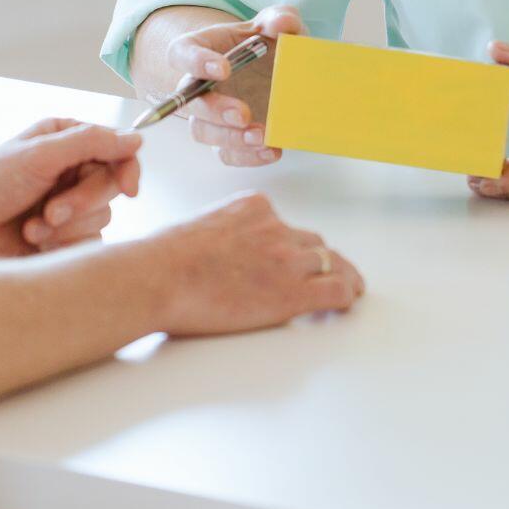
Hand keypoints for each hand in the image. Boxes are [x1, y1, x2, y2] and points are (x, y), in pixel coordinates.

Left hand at [0, 119, 143, 256]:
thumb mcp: (39, 155)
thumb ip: (91, 143)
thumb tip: (136, 138)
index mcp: (65, 142)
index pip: (117, 151)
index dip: (127, 170)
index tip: (128, 190)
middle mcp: (69, 172)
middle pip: (111, 188)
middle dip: (81, 203)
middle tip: (51, 212)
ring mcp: (66, 208)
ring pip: (100, 220)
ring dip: (66, 228)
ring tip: (31, 228)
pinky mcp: (60, 241)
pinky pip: (86, 246)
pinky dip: (60, 246)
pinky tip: (31, 242)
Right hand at [136, 192, 362, 334]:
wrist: (157, 278)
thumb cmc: (161, 261)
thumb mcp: (197, 230)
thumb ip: (222, 237)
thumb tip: (219, 257)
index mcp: (251, 207)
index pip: (284, 224)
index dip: (293, 245)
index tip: (295, 256)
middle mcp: (275, 227)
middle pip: (312, 242)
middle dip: (320, 258)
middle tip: (332, 271)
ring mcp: (286, 258)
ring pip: (330, 262)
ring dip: (341, 274)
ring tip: (351, 286)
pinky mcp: (291, 291)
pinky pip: (335, 289)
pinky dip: (346, 294)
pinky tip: (348, 300)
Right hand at [164, 5, 304, 166]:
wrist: (278, 70)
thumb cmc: (267, 43)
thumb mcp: (278, 23)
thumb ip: (280, 18)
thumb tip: (281, 23)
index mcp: (201, 49)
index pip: (182, 53)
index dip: (196, 62)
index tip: (224, 69)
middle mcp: (197, 85)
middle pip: (188, 102)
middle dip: (214, 110)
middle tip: (242, 114)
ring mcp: (210, 115)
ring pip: (203, 132)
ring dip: (230, 138)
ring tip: (263, 136)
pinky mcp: (227, 139)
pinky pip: (226, 154)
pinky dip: (247, 157)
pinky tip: (272, 150)